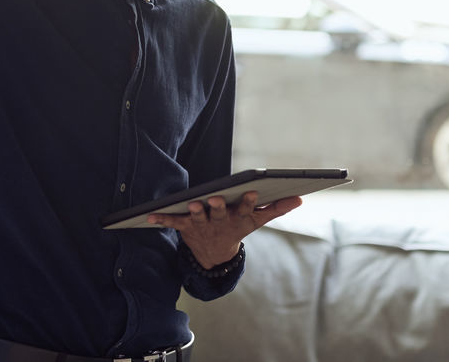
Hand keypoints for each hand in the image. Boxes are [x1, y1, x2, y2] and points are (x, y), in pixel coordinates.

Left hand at [148, 192, 301, 268]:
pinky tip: (149, 216)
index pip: (245, 210)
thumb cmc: (237, 229)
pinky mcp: (186, 228)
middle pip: (219, 214)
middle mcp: (220, 223)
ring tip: (191, 204)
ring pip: (198, 218)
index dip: (247, 202)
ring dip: (194, 212)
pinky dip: (161, 220)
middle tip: (216, 199)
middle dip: (217, 207)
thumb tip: (299, 198)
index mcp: (237, 219)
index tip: (251, 192)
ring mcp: (202, 226)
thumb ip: (275, 208)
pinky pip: (172, 223)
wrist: (214, 256)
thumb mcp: (256, 221)